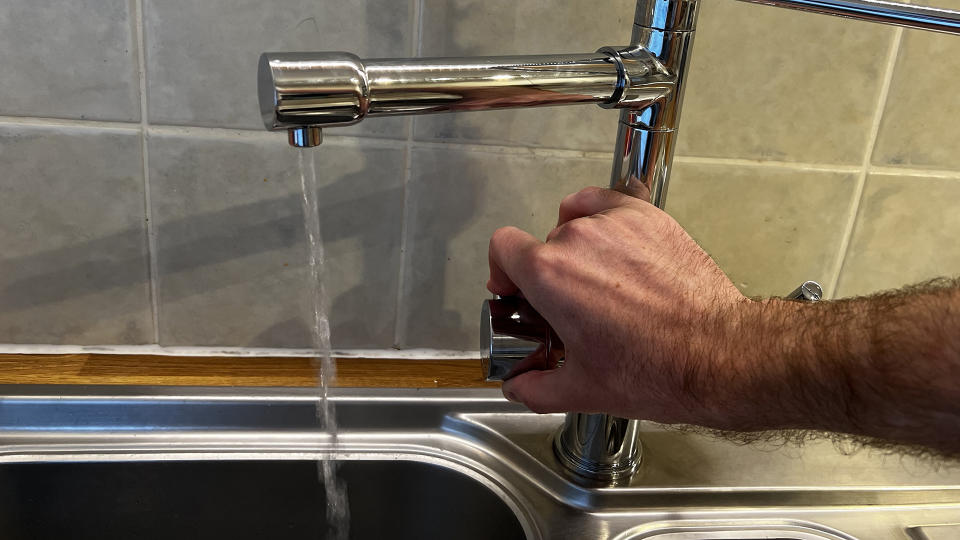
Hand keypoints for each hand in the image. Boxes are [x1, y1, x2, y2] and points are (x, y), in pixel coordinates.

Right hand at [487, 186, 752, 426]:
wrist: (719, 355)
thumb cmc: (657, 369)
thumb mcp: (582, 390)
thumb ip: (536, 387)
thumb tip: (519, 387)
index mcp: (550, 276)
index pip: (502, 246)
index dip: (502, 269)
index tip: (514, 289)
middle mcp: (578, 238)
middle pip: (543, 242)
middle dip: (547, 272)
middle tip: (567, 304)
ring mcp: (617, 223)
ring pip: (576, 220)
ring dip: (576, 245)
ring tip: (596, 276)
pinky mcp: (650, 218)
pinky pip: (609, 202)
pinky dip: (602, 217)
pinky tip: (611, 243)